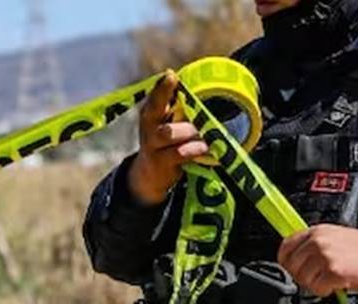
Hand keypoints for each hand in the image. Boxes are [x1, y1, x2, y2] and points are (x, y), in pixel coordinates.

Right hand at [126, 72, 209, 205]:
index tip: (171, 75)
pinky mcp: (162, 162)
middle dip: (169, 100)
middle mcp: (149, 128)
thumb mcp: (166, 124)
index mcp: (151, 114)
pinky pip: (180, 153)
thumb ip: (180, 108)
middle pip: (155, 111)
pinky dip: (195, 149)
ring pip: (169, 132)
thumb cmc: (164, 142)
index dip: (162, 87)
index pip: (154, 97)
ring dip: (188, 131)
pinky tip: (206, 148)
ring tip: (203, 134)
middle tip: (193, 106)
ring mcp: (153, 146)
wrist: (148, 175)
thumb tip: (209, 84)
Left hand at [277, 225, 357, 295]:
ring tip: (331, 279)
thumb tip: (294, 258)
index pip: (285, 247)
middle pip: (290, 266)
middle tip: (318, 277)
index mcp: (317, 231)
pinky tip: (337, 285)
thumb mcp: (337, 237)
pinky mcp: (334, 272)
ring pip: (302, 279)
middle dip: (302, 276)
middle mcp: (318, 241)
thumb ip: (314, 244)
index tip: (294, 269)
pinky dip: (325, 291)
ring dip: (315, 284)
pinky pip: (316, 289)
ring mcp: (325, 256)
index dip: (287, 261)